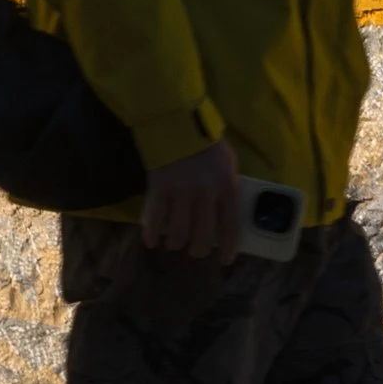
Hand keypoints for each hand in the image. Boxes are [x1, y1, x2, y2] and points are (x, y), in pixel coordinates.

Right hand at [141, 138, 240, 262]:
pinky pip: (154, 221)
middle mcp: (204, 193)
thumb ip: (229, 189)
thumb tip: (228, 218)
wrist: (177, 123)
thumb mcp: (228, 165)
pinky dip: (152, 235)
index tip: (224, 260)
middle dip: (198, 249)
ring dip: (176, 242)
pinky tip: (152, 240)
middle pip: (201, 236)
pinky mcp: (158, 189)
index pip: (230, 226)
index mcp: (226, 186)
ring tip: (175, 241)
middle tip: (195, 249)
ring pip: (178, 233)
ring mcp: (180, 192)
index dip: (228, 248)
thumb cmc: (207, 146)